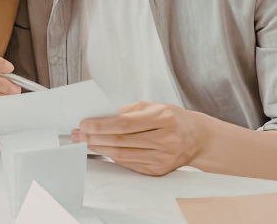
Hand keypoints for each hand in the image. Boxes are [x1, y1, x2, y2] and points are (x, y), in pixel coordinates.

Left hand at [72, 101, 206, 176]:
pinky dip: (113, 157)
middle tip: (79, 134)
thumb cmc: (173, 119)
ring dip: (100, 148)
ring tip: (85, 142)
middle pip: (121, 141)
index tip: (85, 124)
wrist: (197, 138)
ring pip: (123, 155)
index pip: (125, 123)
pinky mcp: (159, 170)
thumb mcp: (154, 106)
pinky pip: (129, 164)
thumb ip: (129, 111)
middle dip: (95, 138)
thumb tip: (102, 117)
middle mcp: (165, 139)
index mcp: (164, 118)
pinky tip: (103, 149)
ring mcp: (163, 158)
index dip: (101, 125)